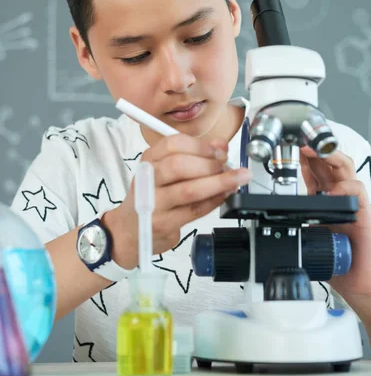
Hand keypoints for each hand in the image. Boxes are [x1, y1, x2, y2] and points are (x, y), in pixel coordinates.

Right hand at [106, 134, 250, 268]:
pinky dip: (214, 201)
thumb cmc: (151, 196)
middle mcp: (147, 179)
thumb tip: (221, 145)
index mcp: (148, 160)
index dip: (201, 145)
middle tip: (227, 166)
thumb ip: (193, 156)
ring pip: (189, 190)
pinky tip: (225, 195)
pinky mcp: (163, 223)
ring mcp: (153, 203)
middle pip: (179, 165)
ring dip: (218, 183)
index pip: (173, 144)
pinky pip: (195, 210)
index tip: (220, 150)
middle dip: (210, 165)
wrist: (128, 231)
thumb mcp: (164, 171)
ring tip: (236, 179)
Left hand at [300, 146, 370, 300]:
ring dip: (329, 156)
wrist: (356, 279)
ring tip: (312, 151)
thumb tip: (269, 207)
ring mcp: (352, 201)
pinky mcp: (364, 212)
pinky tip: (331, 191)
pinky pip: (356, 190)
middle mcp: (339, 194)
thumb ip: (295, 213)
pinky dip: (344, 187)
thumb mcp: (306, 228)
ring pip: (345, 167)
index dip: (303, 153)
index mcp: (324, 195)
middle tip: (298, 139)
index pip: (315, 166)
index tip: (288, 143)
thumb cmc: (334, 254)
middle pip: (329, 160)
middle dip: (314, 147)